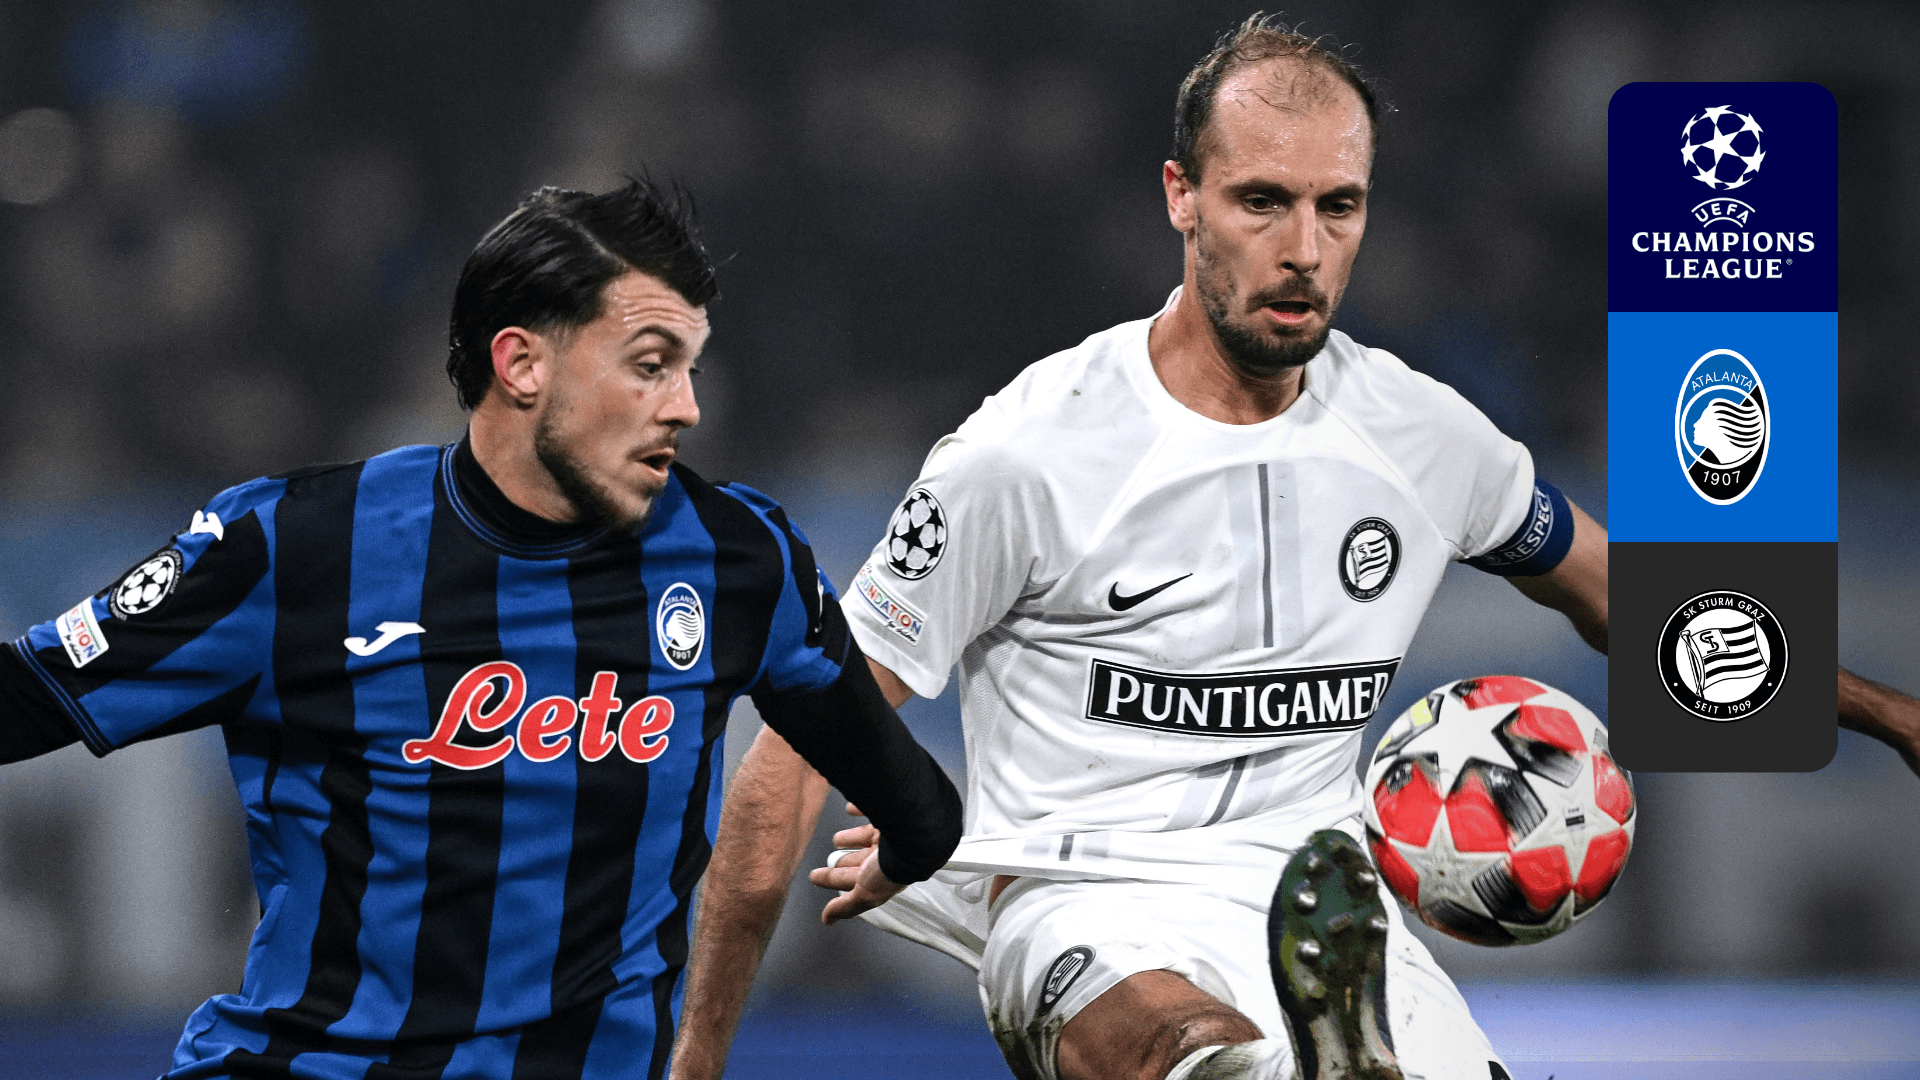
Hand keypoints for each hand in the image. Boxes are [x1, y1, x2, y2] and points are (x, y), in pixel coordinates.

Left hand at [806, 804, 906, 923]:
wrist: (916, 830)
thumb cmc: (897, 863)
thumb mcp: (866, 893)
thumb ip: (847, 906)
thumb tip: (828, 919)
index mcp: (881, 876)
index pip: (852, 881)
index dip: (832, 879)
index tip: (817, 877)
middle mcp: (885, 857)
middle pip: (859, 860)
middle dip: (843, 862)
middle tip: (830, 861)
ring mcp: (888, 835)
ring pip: (864, 837)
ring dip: (849, 838)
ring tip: (838, 839)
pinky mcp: (889, 812)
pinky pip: (870, 810)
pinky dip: (859, 810)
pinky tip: (851, 809)